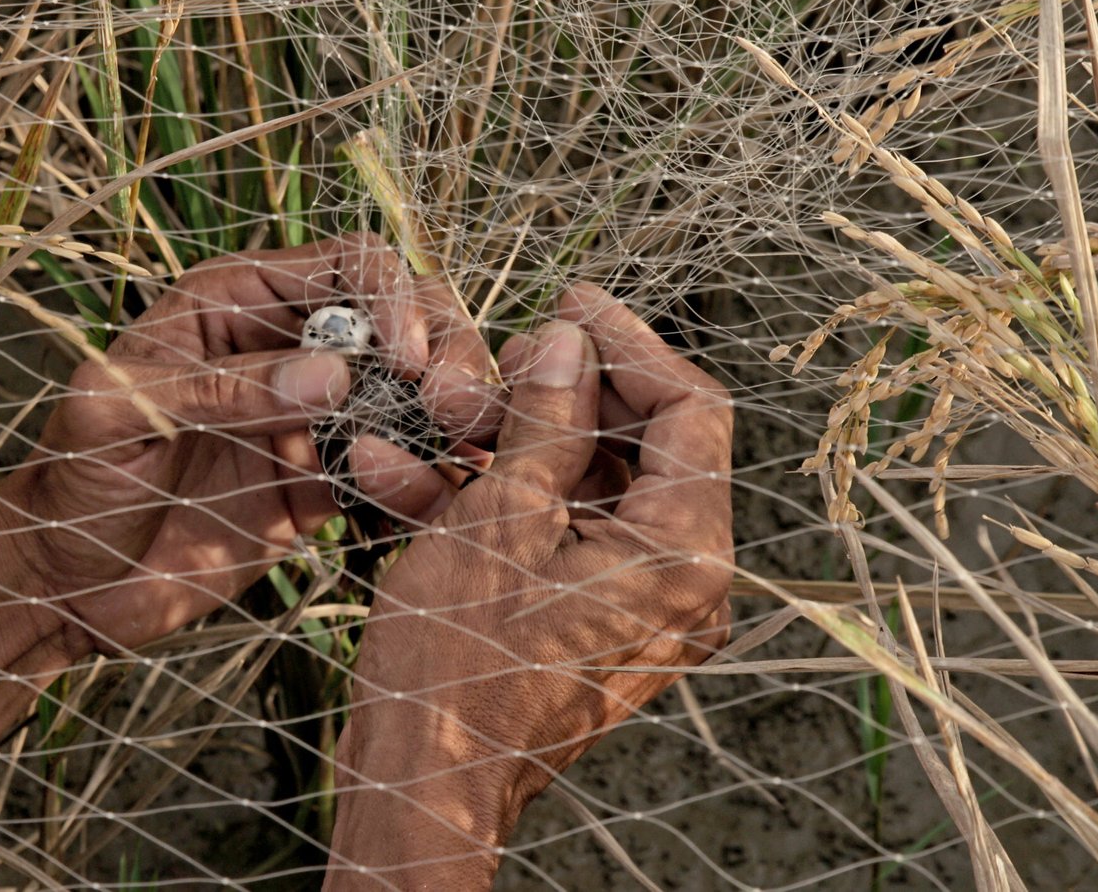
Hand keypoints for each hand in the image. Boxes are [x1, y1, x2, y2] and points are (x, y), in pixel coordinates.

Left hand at [5, 234, 502, 652]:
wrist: (62, 584)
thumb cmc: (71, 480)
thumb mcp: (119, 413)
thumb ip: (221, 388)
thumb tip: (333, 376)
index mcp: (239, 302)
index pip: (349, 266)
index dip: (393, 298)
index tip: (404, 359)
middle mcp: (290, 351)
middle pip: (408, 322)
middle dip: (448, 354)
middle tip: (457, 410)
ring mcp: (314, 421)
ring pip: (418, 397)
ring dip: (452, 420)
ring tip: (464, 456)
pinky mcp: (325, 491)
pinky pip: (397, 475)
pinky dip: (426, 485)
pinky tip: (431, 503)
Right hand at [326, 285, 732, 888]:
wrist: (419, 791)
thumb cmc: (457, 669)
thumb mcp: (497, 518)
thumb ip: (548, 421)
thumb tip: (571, 344)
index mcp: (685, 554)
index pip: (692, 409)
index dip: (629, 344)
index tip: (569, 305)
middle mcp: (679, 582)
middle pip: (640, 446)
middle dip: (553, 396)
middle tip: (491, 367)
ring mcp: (633, 605)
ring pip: (584, 488)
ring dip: (504, 446)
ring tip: (429, 418)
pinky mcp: (585, 622)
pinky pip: (554, 537)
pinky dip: (492, 503)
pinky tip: (406, 475)